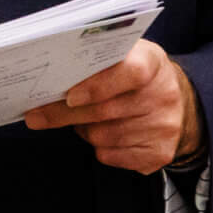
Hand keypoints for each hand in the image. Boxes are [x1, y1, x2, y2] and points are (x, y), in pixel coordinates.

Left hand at [23, 41, 202, 175]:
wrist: (176, 103)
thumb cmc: (134, 76)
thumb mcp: (122, 57)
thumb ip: (93, 63)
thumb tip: (48, 80)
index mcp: (152, 62)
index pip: (130, 72)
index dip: (98, 86)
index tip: (70, 95)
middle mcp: (164, 94)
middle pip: (105, 111)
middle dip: (64, 114)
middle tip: (36, 116)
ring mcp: (164, 126)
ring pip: (104, 137)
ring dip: (85, 130)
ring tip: (85, 120)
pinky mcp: (160, 153)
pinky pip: (112, 156)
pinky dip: (100, 147)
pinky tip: (104, 134)